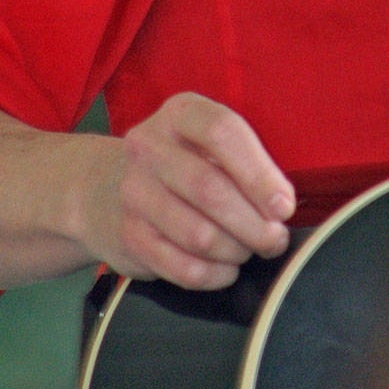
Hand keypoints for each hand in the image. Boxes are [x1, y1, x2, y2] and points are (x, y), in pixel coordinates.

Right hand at [84, 94, 295, 289]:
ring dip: (236, 251)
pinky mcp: (128, 237)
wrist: (105, 189)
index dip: (260, 174)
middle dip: (254, 224)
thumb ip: (247, 164)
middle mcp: (149, 147)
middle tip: (275, 239)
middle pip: (210, 189)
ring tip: (248, 249)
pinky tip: (226, 269)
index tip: (284, 206)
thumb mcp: (210, 144)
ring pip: (199, 235)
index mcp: (180, 113)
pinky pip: (182, 268)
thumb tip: (282, 205)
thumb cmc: (183, 164)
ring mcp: (133, 192)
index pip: (223, 132)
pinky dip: (214, 275)